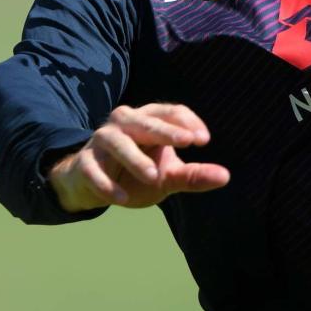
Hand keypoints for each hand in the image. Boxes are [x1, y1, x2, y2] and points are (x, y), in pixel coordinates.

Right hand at [48, 103, 229, 211]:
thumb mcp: (167, 175)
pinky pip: (94, 170)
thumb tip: (225, 176)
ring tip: (153, 177)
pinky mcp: (84, 162)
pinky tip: (121, 199)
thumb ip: (193, 175)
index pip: (171, 111)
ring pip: (118, 143)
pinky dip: (107, 184)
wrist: (92, 184)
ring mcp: (101, 140)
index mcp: (148, 119)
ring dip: (135, 160)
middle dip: (166, 131)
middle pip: (146, 122)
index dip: (188, 123)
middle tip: (187, 142)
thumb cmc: (136, 173)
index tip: (204, 140)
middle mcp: (124, 123)